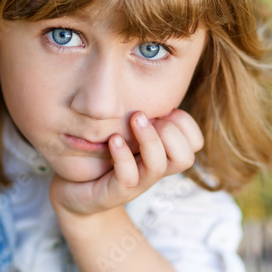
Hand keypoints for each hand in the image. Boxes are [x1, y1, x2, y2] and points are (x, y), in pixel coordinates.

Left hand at [49, 109, 202, 216]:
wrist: (77, 192)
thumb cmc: (102, 156)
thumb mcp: (126, 130)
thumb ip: (142, 113)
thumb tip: (150, 78)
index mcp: (161, 153)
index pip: (194, 142)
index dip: (185, 123)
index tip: (162, 110)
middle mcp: (153, 169)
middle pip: (186, 157)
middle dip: (171, 132)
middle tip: (145, 117)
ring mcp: (136, 183)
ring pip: (158, 166)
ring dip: (148, 140)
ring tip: (134, 119)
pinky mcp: (114, 193)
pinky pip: (128, 177)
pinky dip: (123, 156)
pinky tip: (113, 140)